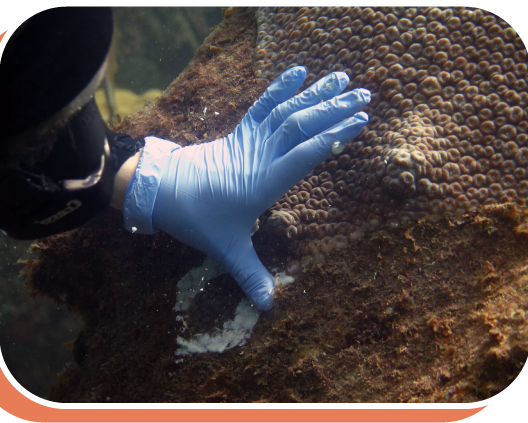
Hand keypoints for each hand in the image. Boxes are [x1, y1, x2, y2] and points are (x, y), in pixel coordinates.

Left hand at [123, 66, 369, 309]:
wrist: (162, 190)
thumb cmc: (197, 218)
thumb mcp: (226, 249)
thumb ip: (250, 275)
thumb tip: (269, 307)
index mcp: (264, 182)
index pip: (306, 154)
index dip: (334, 137)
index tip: (360, 121)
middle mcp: (262, 156)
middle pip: (302, 126)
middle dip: (335, 109)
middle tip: (365, 94)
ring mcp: (250, 140)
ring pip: (287, 111)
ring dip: (316, 93)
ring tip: (342, 76)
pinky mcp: (240, 132)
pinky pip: (263, 104)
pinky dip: (280, 87)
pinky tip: (298, 71)